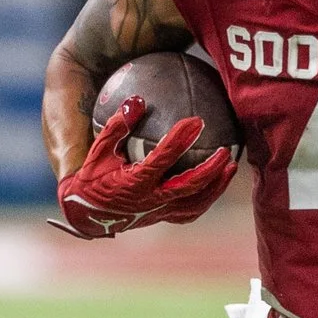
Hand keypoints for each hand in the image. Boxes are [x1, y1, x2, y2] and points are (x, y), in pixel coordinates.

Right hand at [52, 98, 236, 237]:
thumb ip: (116, 127)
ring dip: (216, 186)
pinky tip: (217, 183)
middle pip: (189, 187)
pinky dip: (206, 198)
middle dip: (210, 169)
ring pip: (195, 204)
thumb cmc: (92, 178)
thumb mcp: (98, 151)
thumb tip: (137, 100)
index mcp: (133, 183)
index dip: (179, 140)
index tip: (196, 121)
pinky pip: (190, 211)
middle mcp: (150, 201)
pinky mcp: (163, 218)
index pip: (161, 160)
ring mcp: (159, 212)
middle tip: (226, 150)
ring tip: (231, 166)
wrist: (86, 216)